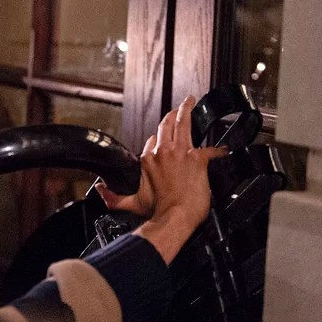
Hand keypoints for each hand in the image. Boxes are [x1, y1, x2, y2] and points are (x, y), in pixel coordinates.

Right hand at [103, 96, 226, 263]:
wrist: (175, 218)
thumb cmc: (157, 212)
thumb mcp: (130, 203)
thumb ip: (112, 197)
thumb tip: (99, 191)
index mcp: (147, 160)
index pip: (152, 140)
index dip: (158, 139)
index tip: (162, 139)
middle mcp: (162, 152)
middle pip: (166, 125)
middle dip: (172, 114)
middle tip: (178, 108)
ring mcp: (180, 153)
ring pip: (183, 124)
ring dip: (186, 111)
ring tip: (190, 103)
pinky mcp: (197, 159)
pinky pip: (210, 148)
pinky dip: (217, 149)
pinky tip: (222, 149)